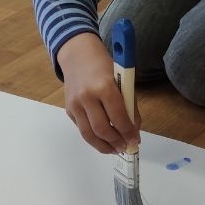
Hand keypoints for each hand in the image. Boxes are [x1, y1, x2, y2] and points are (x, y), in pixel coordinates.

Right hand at [56, 33, 140, 153]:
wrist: (77, 55)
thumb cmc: (104, 66)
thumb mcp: (122, 81)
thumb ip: (128, 106)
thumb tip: (133, 130)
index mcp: (104, 87)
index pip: (118, 117)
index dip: (128, 132)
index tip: (135, 141)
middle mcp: (87, 97)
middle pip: (102, 129)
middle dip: (116, 142)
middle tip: (125, 147)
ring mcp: (75, 104)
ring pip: (88, 134)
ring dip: (103, 146)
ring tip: (115, 150)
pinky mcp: (68, 110)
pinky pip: (82, 129)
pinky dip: (93, 137)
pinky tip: (103, 140)